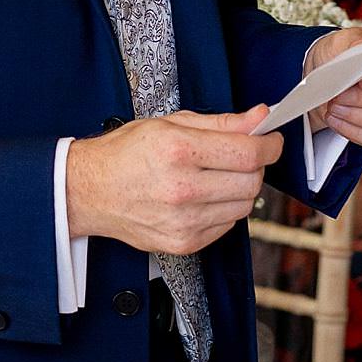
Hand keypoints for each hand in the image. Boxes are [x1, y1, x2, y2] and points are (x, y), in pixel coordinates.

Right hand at [66, 109, 284, 254]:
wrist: (91, 191)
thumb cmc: (126, 154)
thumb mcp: (172, 124)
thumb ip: (222, 122)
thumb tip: (260, 118)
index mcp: (178, 151)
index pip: (248, 153)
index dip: (269, 145)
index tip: (270, 141)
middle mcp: (182, 189)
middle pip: (252, 181)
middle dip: (255, 166)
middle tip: (241, 156)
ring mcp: (183, 221)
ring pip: (244, 206)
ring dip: (240, 189)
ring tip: (217, 176)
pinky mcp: (184, 243)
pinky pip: (227, 225)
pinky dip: (224, 209)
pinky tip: (204, 197)